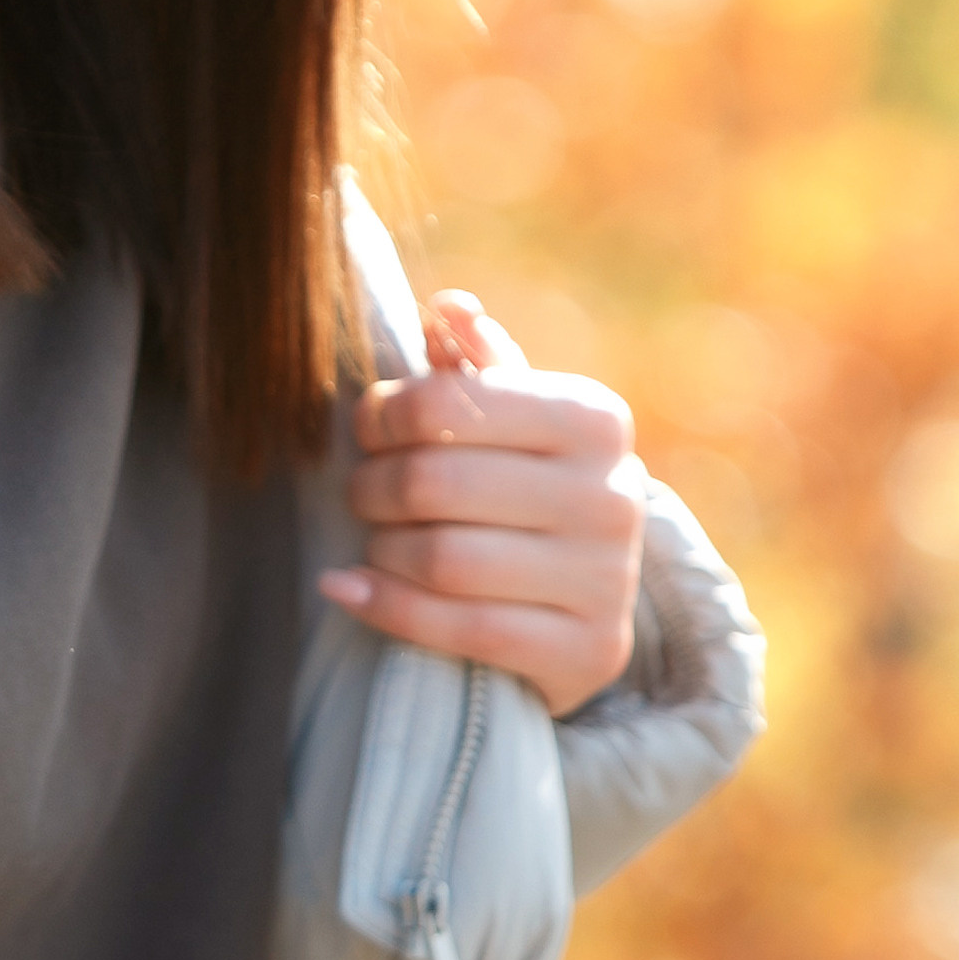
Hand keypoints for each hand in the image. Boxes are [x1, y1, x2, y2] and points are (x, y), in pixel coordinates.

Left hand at [322, 290, 645, 717]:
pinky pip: (461, 628)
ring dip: (381, 549)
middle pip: (436, 482)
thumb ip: (474, 362)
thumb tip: (449, 307)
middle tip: (360, 490)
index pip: (447, 402)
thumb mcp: (511, 417)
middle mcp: (613, 494)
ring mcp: (607, 579)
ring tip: (372, 539)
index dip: (383, 416)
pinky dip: (385, 607)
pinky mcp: (589, 651)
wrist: (586, 601)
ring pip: (443, 559)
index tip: (366, 430)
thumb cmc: (526, 487)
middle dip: (374, 486)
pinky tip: (345, 588)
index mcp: (594, 417)